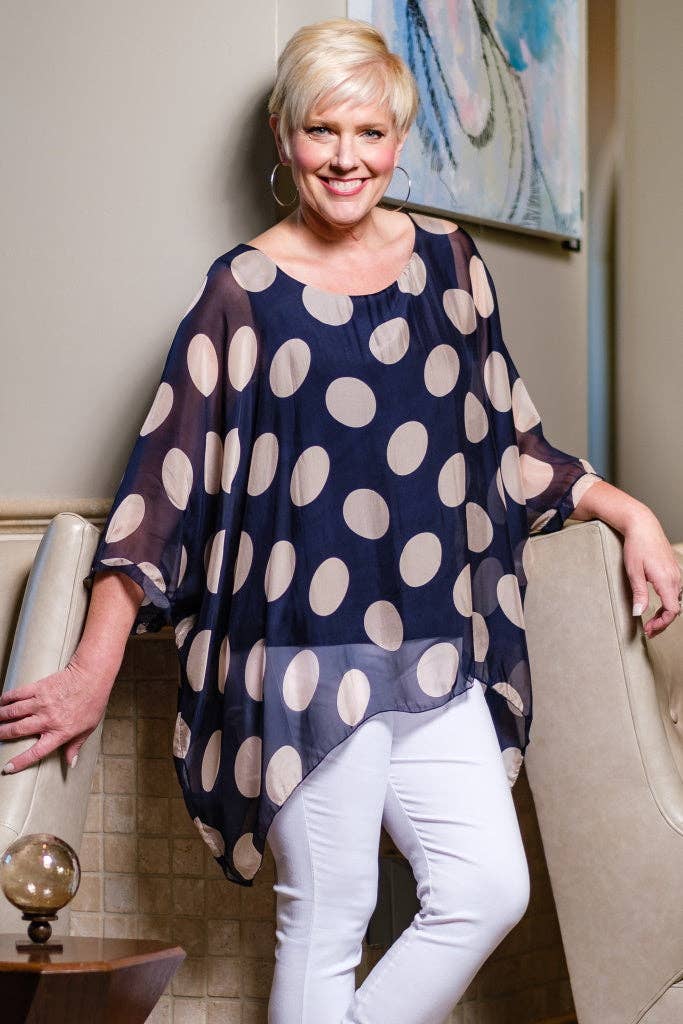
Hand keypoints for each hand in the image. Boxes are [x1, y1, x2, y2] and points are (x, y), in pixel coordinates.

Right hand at [0, 658, 111, 773]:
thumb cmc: (92, 701)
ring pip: (13, 712)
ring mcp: (41, 702)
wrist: (92, 676)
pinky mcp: (39, 687)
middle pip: (17, 730)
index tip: (8, 767)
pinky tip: (1, 702)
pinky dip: (6, 699)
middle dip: (2, 735)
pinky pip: (17, 694)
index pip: (36, 752)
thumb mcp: (88, 728)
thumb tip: (71, 763)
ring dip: (1, 717)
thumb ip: (76, 746)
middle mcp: (48, 719)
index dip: (20, 761)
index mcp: (60, 732)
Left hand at [622, 509, 681, 638]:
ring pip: (676, 601)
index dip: (662, 624)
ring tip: (651, 621)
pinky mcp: (673, 570)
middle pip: (675, 609)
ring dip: (666, 613)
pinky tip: (657, 606)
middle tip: (648, 630)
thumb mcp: (633, 572)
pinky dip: (668, 603)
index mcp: (666, 581)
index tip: (649, 630)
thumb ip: (638, 594)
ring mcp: (676, 574)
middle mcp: (675, 578)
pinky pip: (675, 592)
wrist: (643, 526)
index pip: (672, 611)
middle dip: (663, 622)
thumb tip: (639, 613)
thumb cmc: (636, 546)